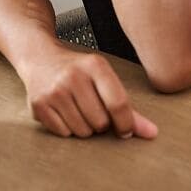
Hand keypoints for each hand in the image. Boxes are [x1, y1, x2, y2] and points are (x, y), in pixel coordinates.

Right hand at [21, 45, 158, 138]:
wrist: (39, 57)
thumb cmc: (78, 71)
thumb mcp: (103, 79)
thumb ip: (127, 107)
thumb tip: (151, 133)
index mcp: (95, 65)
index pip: (118, 104)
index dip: (126, 124)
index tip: (125, 130)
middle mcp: (73, 76)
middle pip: (100, 123)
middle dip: (101, 124)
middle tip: (93, 110)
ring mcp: (54, 91)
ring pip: (82, 132)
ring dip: (84, 127)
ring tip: (77, 109)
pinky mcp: (38, 104)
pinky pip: (63, 134)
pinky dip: (66, 129)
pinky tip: (62, 111)